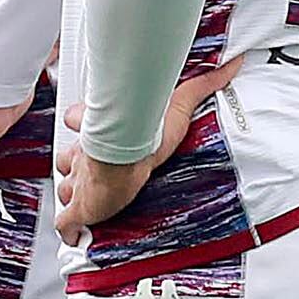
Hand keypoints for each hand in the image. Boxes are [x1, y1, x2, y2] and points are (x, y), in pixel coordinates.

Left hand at [55, 61, 238, 245]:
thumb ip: (203, 82)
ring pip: (67, 188)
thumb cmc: (144, 135)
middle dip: (76, 165)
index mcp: (99, 132)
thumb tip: (231, 64)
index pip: (78, 120)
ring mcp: (80, 184)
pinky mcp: (79, 209)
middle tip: (86, 173)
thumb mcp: (179, 101)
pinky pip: (67, 223)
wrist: (123, 160)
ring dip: (74, 193)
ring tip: (84, 200)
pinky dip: (70, 229)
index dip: (80, 122)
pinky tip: (74, 234)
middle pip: (69, 158)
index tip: (86, 125)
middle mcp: (85, 157)